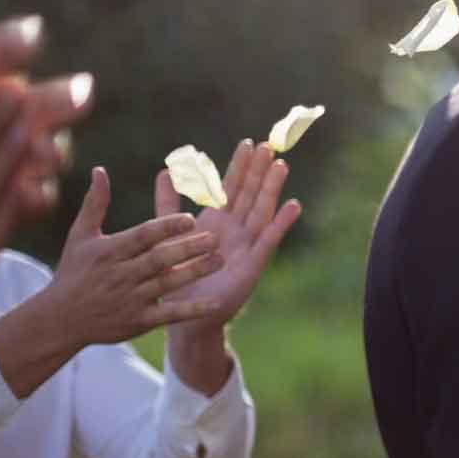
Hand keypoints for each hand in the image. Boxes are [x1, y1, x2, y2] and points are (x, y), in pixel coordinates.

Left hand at [0, 15, 85, 207]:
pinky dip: (33, 197)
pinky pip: (20, 199)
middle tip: (78, 94)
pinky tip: (33, 196)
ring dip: (48, 149)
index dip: (11, 43)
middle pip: (28, 105)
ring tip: (46, 153)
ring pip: (33, 150)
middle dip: (54, 101)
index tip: (32, 31)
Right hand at [0, 166, 223, 399]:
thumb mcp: (80, 236)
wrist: (60, 318)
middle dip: (188, 248)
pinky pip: (170, 314)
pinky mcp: (139, 321)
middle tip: (216, 238)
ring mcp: (131, 299)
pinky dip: (193, 310)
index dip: (167, 227)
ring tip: (222, 260)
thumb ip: (95, 203)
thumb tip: (100, 170)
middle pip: (160, 259)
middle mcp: (122, 274)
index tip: (191, 218)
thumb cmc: (74, 271)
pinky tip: (217, 303)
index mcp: (110, 251)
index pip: (143, 236)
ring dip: (196, 272)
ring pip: (169, 283)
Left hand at [157, 139, 300, 332]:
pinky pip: (268, 240)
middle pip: (249, 194)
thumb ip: (168, 204)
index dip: (239, 166)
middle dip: (259, 171)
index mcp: (215, 221)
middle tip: (269, 146)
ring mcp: (246, 246)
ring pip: (261, 211)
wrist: (183, 314)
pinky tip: (293, 205)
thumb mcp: (168, 233)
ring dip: (271, 189)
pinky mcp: (253, 265)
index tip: (248, 144)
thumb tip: (166, 170)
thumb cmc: (177, 276)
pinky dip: (281, 223)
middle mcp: (234, 230)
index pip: (230, 188)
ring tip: (281, 166)